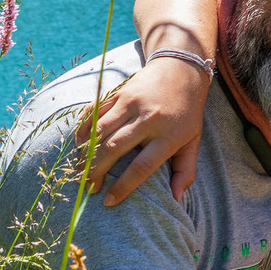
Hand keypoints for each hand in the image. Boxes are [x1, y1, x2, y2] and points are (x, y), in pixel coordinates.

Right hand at [83, 56, 211, 205]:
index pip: (142, 166)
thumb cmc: (187, 111)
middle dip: (96, 171)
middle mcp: (148, 119)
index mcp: (168, 135)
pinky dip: (83, 129)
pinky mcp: (119, 93)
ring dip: (85, 153)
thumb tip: (176, 200)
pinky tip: (77, 145)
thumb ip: (186, 171)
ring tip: (79, 171)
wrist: (181, 68)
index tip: (108, 201)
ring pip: (100, 131)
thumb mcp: (193, 140)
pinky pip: (95, 112)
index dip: (123, 186)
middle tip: (87, 187)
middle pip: (114, 148)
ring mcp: (131, 104)